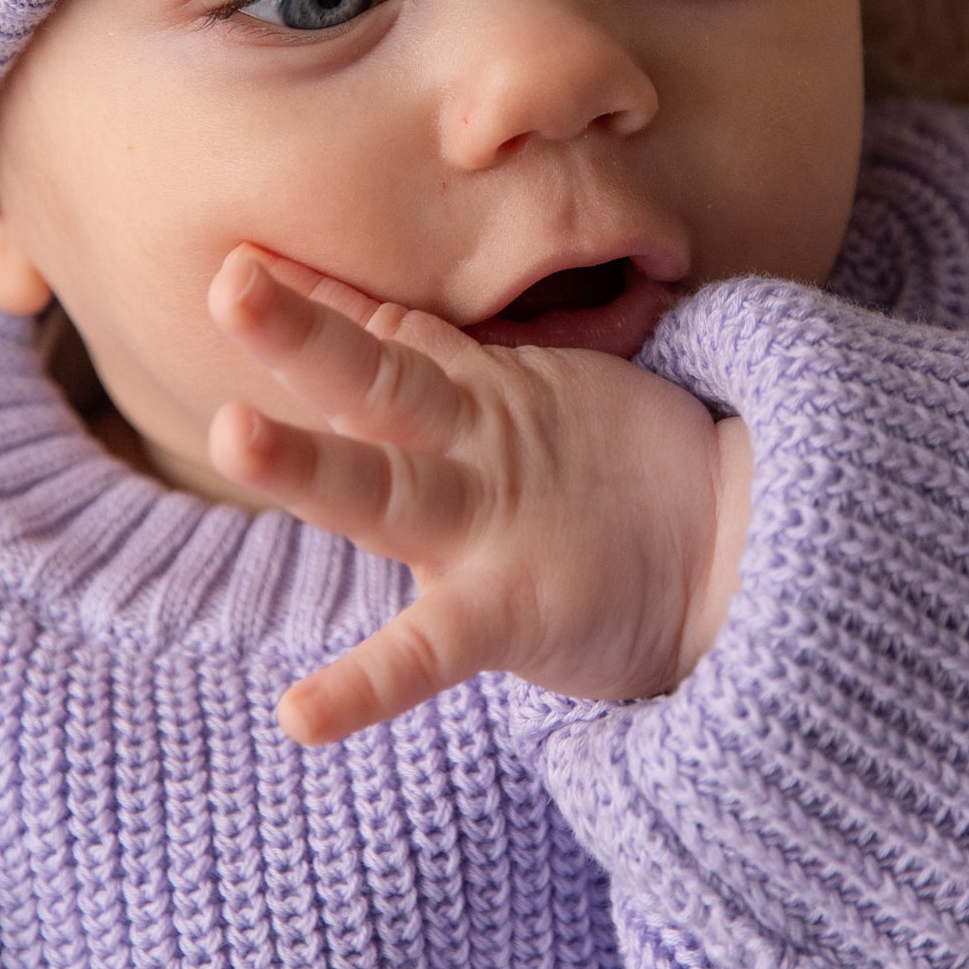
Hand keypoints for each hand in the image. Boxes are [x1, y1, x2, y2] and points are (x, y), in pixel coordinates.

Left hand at [206, 247, 751, 745]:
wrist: (739, 554)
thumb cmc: (615, 479)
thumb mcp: (526, 399)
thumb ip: (442, 362)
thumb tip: (372, 317)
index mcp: (474, 397)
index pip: (382, 333)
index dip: (315, 295)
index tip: (240, 252)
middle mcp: (470, 448)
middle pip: (377, 379)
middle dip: (303, 336)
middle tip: (230, 287)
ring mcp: (487, 527)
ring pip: (384, 488)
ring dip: (308, 463)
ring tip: (229, 434)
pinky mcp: (510, 614)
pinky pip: (428, 653)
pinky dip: (365, 686)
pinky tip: (300, 716)